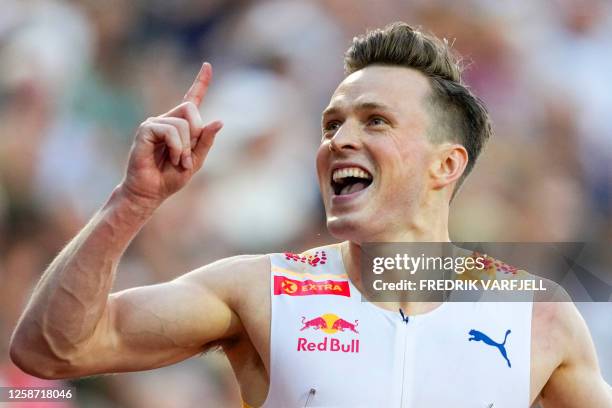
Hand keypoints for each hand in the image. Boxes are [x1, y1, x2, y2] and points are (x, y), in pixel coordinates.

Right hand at [120, 62, 222, 207]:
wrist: (151, 192)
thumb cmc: (170, 177)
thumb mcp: (196, 161)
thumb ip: (206, 141)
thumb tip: (219, 121)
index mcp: (181, 126)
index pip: (192, 99)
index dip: (201, 81)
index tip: (208, 65)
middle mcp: (167, 120)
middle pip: (191, 108)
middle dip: (197, 132)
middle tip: (189, 155)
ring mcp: (155, 123)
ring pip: (183, 123)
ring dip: (186, 148)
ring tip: (179, 162)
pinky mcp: (145, 130)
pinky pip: (170, 130)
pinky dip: (176, 147)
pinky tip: (171, 158)